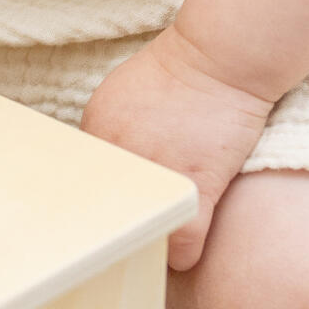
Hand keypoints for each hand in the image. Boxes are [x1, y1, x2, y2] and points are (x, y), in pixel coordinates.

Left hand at [80, 24, 274, 272]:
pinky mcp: (194, 186)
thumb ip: (108, 128)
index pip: (86, 181)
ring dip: (150, 238)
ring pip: (142, 228)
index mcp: (96, 128)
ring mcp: (156, 170)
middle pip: (108, 209)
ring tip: (158, 242)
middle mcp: (118, 150)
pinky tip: (187, 250)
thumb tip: (105, 164)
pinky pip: (180, 242)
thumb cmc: (179, 70)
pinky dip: (184, 253)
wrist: (221, 56)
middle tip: (134, 231)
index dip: (104, 196)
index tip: (114, 207)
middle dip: (121, 221)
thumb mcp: (122, 92)